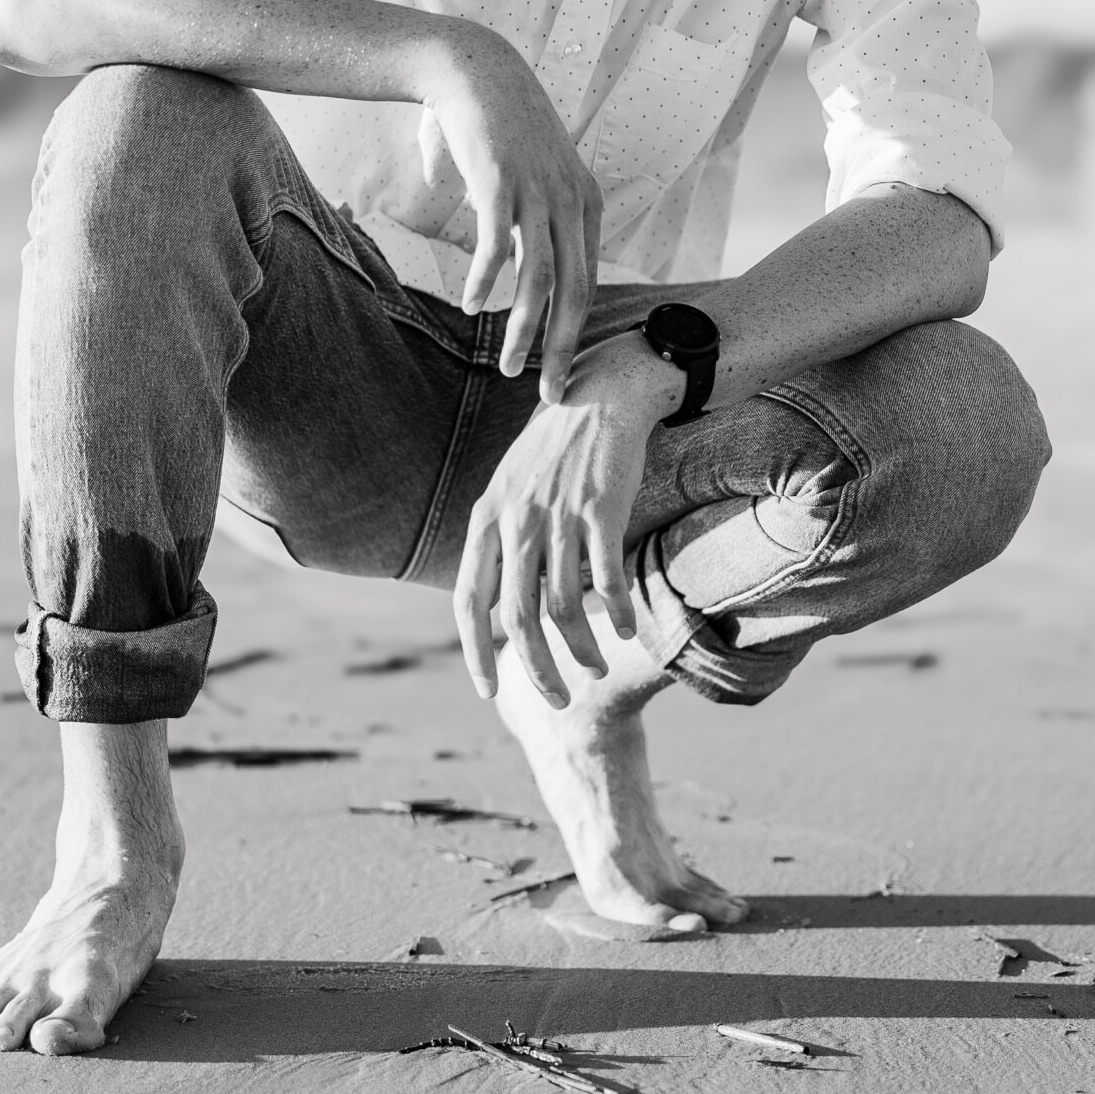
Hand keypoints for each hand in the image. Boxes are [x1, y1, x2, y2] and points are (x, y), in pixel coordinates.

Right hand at [424, 24, 604, 399]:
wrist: (474, 67)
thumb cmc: (493, 124)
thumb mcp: (522, 172)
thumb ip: (512, 209)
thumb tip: (470, 222)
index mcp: (584, 203)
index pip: (588, 282)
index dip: (575, 331)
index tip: (560, 369)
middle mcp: (570, 201)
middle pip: (575, 292)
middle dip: (561, 349)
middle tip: (547, 392)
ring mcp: (538, 192)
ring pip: (540, 280)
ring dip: (523, 330)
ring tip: (506, 366)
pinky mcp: (502, 182)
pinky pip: (498, 246)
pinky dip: (487, 282)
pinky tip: (472, 307)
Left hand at [453, 337, 680, 704]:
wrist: (601, 394)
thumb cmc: (555, 450)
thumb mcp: (510, 492)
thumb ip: (499, 549)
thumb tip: (493, 617)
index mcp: (487, 518)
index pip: (469, 601)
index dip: (476, 652)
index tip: (488, 690)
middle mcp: (516, 521)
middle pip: (518, 617)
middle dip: (536, 669)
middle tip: (556, 699)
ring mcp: (558, 515)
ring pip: (563, 607)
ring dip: (580, 650)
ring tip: (593, 670)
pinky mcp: (600, 510)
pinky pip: (606, 578)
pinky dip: (615, 613)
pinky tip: (625, 631)